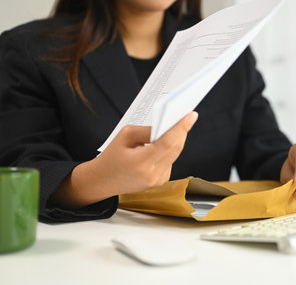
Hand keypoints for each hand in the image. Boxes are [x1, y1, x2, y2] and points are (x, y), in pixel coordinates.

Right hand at [51, 111, 197, 207]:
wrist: (102, 181)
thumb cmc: (111, 157)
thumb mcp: (124, 136)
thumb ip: (147, 130)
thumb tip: (166, 126)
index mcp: (141, 163)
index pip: (168, 142)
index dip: (181, 127)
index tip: (191, 115)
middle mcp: (152, 174)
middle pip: (175, 148)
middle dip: (182, 130)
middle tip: (187, 115)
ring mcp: (158, 180)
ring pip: (175, 154)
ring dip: (177, 139)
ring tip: (178, 124)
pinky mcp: (160, 181)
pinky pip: (170, 160)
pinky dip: (170, 149)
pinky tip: (167, 140)